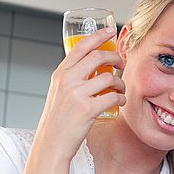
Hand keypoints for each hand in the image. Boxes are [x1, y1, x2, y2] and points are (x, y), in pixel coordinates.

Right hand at [35, 27, 125, 160]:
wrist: (52, 143)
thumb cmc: (58, 120)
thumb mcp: (59, 93)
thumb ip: (71, 79)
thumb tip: (91, 68)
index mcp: (60, 74)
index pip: (80, 47)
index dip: (97, 36)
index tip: (110, 31)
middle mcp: (67, 81)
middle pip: (98, 57)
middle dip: (115, 57)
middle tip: (121, 63)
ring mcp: (77, 95)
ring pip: (109, 78)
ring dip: (120, 82)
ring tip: (121, 88)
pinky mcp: (88, 109)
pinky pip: (113, 97)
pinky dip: (121, 98)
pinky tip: (120, 101)